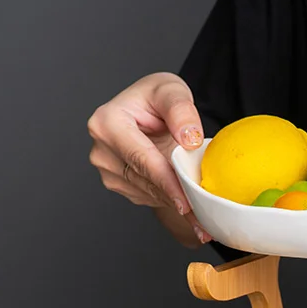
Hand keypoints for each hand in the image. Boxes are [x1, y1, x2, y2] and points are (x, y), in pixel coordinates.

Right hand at [88, 72, 210, 243]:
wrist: (148, 111)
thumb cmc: (157, 98)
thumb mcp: (172, 90)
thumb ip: (182, 110)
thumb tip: (190, 139)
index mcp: (107, 123)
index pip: (142, 159)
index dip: (166, 182)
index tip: (186, 204)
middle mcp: (101, 149)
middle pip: (145, 180)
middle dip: (177, 197)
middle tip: (204, 217)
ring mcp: (107, 170)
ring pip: (148, 192)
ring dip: (176, 202)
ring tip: (201, 212)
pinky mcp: (118, 183)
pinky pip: (147, 196)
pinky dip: (169, 199)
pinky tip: (187, 200)